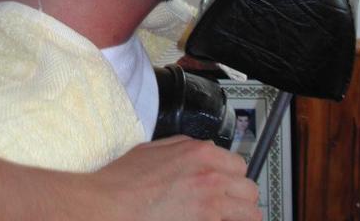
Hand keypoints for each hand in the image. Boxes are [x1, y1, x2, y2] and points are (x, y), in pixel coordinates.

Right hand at [61, 136, 261, 220]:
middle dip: (240, 199)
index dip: (232, 177)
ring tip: (226, 219)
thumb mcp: (155, 149)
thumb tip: (204, 150)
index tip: (226, 186)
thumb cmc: (124, 180)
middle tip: (227, 207)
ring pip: (251, 216)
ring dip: (240, 217)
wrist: (109, 207)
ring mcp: (211, 208)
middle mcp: (211, 179)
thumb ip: (185, 147)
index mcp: (200, 154)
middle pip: (250, 192)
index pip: (240, 166)